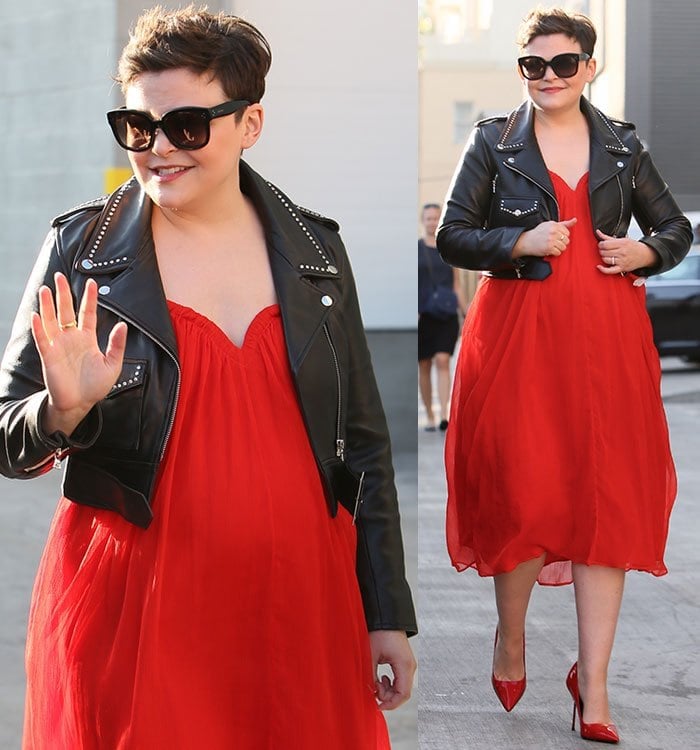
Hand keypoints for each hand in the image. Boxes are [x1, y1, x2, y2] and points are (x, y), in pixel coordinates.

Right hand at [31, 273, 127, 435]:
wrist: (80, 404)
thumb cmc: (95, 386)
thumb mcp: (113, 365)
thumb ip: (117, 345)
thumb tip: (122, 325)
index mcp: (87, 338)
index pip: (87, 313)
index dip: (89, 298)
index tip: (92, 282)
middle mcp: (71, 338)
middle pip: (65, 311)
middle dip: (63, 293)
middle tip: (60, 276)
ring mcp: (58, 346)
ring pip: (51, 321)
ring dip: (48, 305)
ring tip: (47, 289)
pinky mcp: (48, 356)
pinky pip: (42, 339)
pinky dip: (38, 327)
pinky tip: (36, 314)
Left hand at [369, 630, 416, 710]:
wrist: (384, 617)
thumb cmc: (379, 632)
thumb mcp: (371, 655)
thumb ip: (370, 676)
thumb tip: (368, 692)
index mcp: (404, 665)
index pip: (403, 694)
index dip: (390, 704)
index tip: (377, 705)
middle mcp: (410, 666)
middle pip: (402, 693)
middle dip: (387, 696)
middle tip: (373, 689)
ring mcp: (408, 664)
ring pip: (401, 687)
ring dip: (387, 689)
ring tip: (376, 680)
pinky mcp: (404, 662)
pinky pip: (399, 680)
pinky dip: (390, 683)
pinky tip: (380, 677)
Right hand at [512, 217, 576, 258]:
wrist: (526, 241)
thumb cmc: (539, 233)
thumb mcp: (550, 225)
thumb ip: (564, 224)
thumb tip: (575, 220)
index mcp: (554, 225)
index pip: (567, 233)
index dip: (562, 236)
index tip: (556, 237)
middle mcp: (553, 232)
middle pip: (566, 240)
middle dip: (561, 243)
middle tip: (554, 242)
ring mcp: (551, 240)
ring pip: (563, 247)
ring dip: (558, 248)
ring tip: (552, 246)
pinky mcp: (548, 248)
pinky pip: (558, 252)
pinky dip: (554, 253)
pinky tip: (549, 250)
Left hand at [595, 229, 657, 274]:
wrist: (645, 254)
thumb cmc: (633, 246)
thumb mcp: (622, 239)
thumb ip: (608, 237)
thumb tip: (598, 232)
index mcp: (622, 243)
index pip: (605, 244)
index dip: (601, 244)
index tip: (602, 245)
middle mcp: (622, 252)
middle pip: (604, 252)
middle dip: (602, 251)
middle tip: (605, 250)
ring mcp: (622, 261)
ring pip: (605, 260)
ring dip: (604, 258)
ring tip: (607, 255)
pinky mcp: (622, 268)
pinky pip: (610, 270)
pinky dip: (603, 269)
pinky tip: (599, 266)